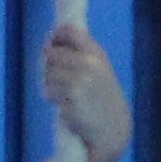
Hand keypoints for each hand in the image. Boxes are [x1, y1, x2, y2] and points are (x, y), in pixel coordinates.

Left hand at [41, 18, 132, 161]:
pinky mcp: (71, 99)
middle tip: (58, 81)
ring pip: (47, 74)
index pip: (68, 30)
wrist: (113, 131)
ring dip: (50, 86)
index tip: (51, 46)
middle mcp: (90, 64)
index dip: (54, 37)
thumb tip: (49, 43)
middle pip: (50, 53)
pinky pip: (48, 93)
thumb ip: (79, 54)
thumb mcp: (99, 70)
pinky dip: (53, 101)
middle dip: (48, 67)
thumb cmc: (102, 100)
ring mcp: (80, 81)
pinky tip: (68, 108)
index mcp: (97, 53)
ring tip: (66, 97)